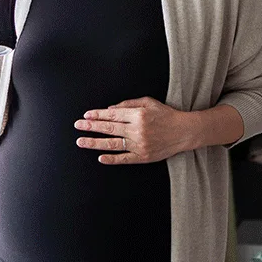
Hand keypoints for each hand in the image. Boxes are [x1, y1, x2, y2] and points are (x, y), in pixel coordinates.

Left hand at [75, 97, 193, 163]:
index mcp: (139, 115)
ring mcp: (140, 145)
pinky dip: (112, 159)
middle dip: (91, 127)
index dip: (98, 115)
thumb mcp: (149, 102)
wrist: (184, 132)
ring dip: (95, 143)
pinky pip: (124, 159)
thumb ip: (128, 104)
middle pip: (109, 128)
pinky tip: (100, 158)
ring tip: (81, 141)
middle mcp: (138, 130)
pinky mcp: (143, 157)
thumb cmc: (166, 115)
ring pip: (113, 144)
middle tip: (77, 126)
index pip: (113, 115)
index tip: (86, 115)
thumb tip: (110, 110)